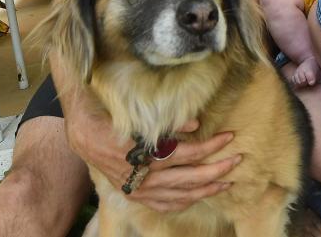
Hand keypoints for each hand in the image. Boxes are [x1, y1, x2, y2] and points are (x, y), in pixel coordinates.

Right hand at [66, 104, 238, 212]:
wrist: (84, 136)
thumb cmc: (113, 120)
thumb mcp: (138, 116)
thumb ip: (168, 123)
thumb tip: (196, 123)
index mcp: (145, 154)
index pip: (187, 154)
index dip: (210, 146)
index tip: (228, 137)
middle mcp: (143, 176)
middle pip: (189, 178)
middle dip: (216, 170)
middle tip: (237, 161)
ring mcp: (140, 190)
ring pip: (180, 195)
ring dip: (206, 190)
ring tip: (226, 183)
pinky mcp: (136, 196)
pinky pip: (165, 205)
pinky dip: (184, 202)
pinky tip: (198, 196)